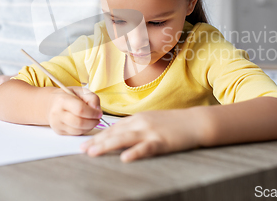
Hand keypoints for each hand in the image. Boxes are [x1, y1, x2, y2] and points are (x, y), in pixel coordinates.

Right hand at [47, 86, 101, 135]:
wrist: (52, 104)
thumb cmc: (69, 96)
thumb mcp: (81, 91)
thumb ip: (92, 98)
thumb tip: (97, 110)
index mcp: (62, 100)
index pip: (80, 109)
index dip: (92, 113)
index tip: (99, 113)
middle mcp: (57, 113)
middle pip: (79, 123)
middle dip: (92, 122)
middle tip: (98, 118)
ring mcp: (57, 124)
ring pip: (78, 130)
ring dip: (89, 127)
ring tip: (92, 120)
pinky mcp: (59, 131)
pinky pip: (75, 134)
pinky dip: (84, 130)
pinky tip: (85, 123)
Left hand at [80, 109, 205, 161]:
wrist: (195, 121)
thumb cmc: (174, 123)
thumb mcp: (151, 120)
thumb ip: (135, 126)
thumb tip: (119, 134)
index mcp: (137, 118)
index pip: (113, 128)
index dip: (97, 136)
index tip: (84, 143)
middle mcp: (140, 123)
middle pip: (114, 133)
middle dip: (96, 141)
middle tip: (81, 149)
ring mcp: (151, 131)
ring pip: (124, 139)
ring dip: (106, 145)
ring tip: (92, 153)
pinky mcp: (162, 141)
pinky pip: (146, 148)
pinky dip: (135, 153)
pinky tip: (124, 158)